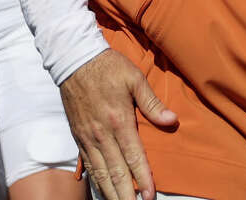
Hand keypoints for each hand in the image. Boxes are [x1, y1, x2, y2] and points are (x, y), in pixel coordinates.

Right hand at [60, 49, 177, 199]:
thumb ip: (152, 102)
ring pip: (100, 173)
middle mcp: (102, 133)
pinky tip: (103, 192)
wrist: (73, 59)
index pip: (133, 157)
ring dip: (111, 193)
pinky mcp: (78, 136)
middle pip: (116, 172)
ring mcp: (88, 137)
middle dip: (126, 195)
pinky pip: (88, 165)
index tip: (150, 196)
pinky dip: (96, 182)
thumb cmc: (107, 66)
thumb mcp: (134, 78)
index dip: (143, 179)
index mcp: (118, 120)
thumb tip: (171, 120)